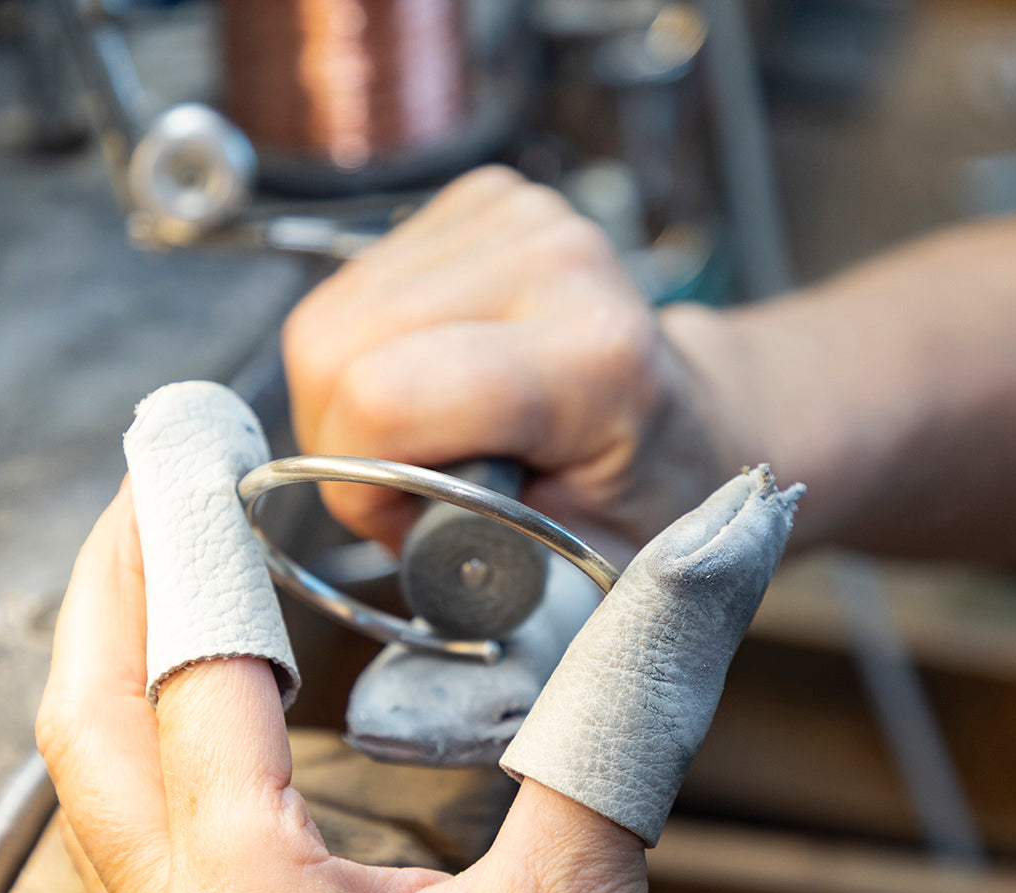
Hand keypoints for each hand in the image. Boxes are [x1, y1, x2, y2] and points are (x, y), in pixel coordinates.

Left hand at [36, 485, 678, 892]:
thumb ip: (622, 723)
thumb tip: (696, 569)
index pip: (193, 673)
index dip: (193, 540)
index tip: (187, 438)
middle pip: (85, 716)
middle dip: (109, 580)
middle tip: (145, 475)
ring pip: (90, 775)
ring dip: (113, 651)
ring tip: (156, 555)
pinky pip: (129, 821)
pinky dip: (143, 723)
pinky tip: (195, 688)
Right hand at [283, 165, 739, 556]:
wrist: (687, 419)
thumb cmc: (635, 500)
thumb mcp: (578, 570)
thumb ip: (488, 563)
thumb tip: (397, 525)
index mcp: (596, 356)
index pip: (384, 396)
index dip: (362, 478)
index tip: (405, 520)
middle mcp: (558, 260)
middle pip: (336, 348)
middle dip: (344, 442)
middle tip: (410, 486)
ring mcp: (518, 214)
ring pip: (328, 318)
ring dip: (348, 399)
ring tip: (429, 434)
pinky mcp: (481, 199)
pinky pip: (351, 287)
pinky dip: (365, 351)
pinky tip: (431, 376)